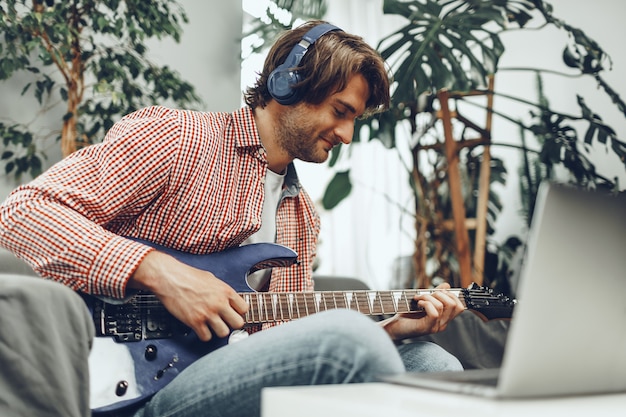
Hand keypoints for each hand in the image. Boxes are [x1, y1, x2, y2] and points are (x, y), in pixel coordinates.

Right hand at [129, 250, 248, 341]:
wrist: (169, 278)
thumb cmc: (188, 276)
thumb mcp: (211, 279)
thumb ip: (222, 291)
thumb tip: (228, 300)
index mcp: (225, 291)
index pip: (244, 309)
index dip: (239, 312)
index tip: (234, 313)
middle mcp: (219, 303)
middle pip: (238, 323)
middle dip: (232, 324)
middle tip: (225, 322)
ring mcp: (207, 313)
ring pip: (224, 333)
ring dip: (218, 331)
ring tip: (212, 326)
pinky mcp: (195, 322)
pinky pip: (206, 337)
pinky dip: (204, 335)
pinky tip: (201, 329)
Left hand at [380, 283, 463, 340]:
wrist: (393, 327)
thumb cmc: (407, 314)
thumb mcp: (423, 301)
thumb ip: (435, 294)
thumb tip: (446, 285)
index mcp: (444, 318)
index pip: (460, 307)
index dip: (451, 295)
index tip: (437, 291)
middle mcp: (442, 324)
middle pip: (454, 305)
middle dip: (440, 294)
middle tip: (426, 294)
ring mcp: (435, 327)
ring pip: (442, 306)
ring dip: (428, 297)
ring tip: (418, 298)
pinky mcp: (426, 328)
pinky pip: (434, 313)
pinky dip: (426, 303)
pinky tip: (418, 304)